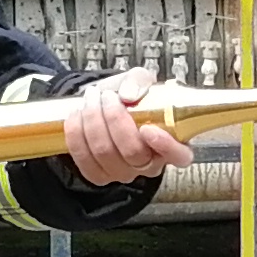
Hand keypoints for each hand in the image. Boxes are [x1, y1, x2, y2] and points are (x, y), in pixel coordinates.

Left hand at [63, 66, 196, 186]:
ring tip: (91, 98)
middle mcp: (150, 164)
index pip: (180, 156)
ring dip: (92, 121)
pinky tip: (77, 115)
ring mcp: (124, 173)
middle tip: (106, 96)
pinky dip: (76, 133)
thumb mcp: (139, 80)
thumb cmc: (128, 97)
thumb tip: (128, 96)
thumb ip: (138, 81)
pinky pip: (84, 159)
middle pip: (133, 152)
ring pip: (105, 153)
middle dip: (114, 119)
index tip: (148, 128)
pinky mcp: (98, 176)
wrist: (103, 106)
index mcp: (172, 143)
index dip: (166, 146)